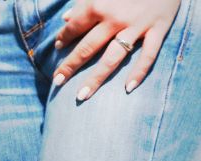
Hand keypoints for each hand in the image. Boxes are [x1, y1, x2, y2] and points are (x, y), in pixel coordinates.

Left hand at [53, 0, 180, 98]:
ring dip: (95, 79)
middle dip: (70, 66)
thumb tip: (66, 18)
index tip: (57, 47)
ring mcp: (138, 25)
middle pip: (88, 48)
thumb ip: (85, 2)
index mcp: (101, 3)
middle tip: (56, 81)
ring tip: (80, 96)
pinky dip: (139, 72)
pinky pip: (148, 55)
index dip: (63, 38)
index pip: (75, 26)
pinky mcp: (158, 29)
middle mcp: (116, 17)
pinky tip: (128, 88)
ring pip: (112, 58)